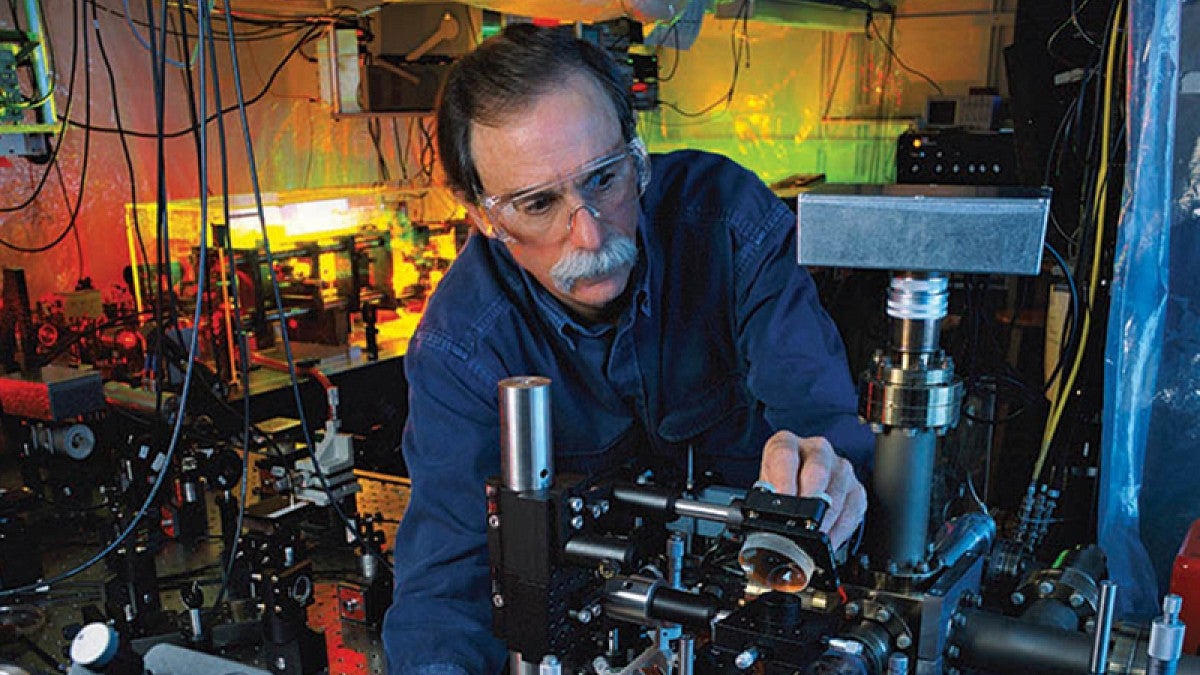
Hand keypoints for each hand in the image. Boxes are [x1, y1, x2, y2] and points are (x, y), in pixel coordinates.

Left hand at [758, 430, 866, 549]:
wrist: (797, 488)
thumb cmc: (779, 486)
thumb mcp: (765, 488)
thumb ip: (765, 498)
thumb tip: (764, 517)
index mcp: (786, 444)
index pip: (785, 455)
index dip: (783, 479)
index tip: (781, 499)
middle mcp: (816, 450)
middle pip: (817, 470)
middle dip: (809, 500)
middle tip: (801, 522)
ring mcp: (839, 467)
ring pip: (837, 491)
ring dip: (825, 518)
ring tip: (812, 536)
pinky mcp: (856, 488)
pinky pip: (852, 509)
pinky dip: (840, 528)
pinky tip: (828, 539)